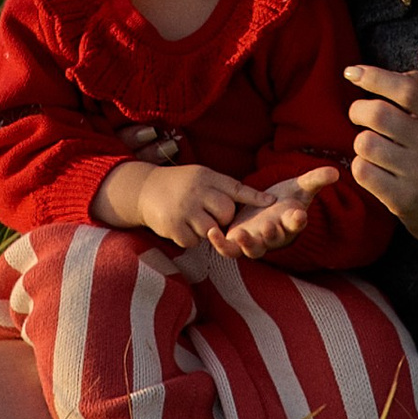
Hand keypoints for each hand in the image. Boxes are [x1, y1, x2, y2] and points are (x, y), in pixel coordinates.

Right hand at [101, 160, 251, 247]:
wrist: (144, 189)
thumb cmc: (181, 185)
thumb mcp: (201, 176)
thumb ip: (224, 187)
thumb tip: (260, 199)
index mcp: (206, 177)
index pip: (235, 187)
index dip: (255, 197)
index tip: (273, 202)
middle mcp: (196, 191)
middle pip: (226, 212)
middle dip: (223, 219)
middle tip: (212, 216)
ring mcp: (184, 209)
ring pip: (211, 230)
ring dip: (206, 231)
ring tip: (194, 220)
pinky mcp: (173, 226)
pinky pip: (193, 241)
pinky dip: (190, 238)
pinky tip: (182, 226)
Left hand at [207, 168, 338, 258]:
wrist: (263, 210)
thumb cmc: (284, 199)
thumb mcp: (300, 187)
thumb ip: (316, 179)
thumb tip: (336, 172)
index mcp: (289, 223)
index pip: (296, 223)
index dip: (298, 220)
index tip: (300, 214)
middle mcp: (273, 236)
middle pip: (274, 239)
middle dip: (272, 234)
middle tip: (270, 225)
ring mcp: (255, 241)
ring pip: (252, 250)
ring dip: (247, 244)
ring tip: (241, 234)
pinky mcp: (236, 241)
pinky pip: (229, 248)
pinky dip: (220, 244)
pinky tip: (211, 232)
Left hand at [341, 64, 417, 246]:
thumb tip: (372, 73)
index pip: (407, 89)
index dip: (374, 77)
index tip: (352, 72)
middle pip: (378, 114)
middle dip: (358, 110)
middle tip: (359, 114)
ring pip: (365, 143)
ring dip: (361, 141)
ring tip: (373, 146)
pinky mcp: (403, 200)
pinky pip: (362, 171)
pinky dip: (361, 166)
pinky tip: (374, 168)